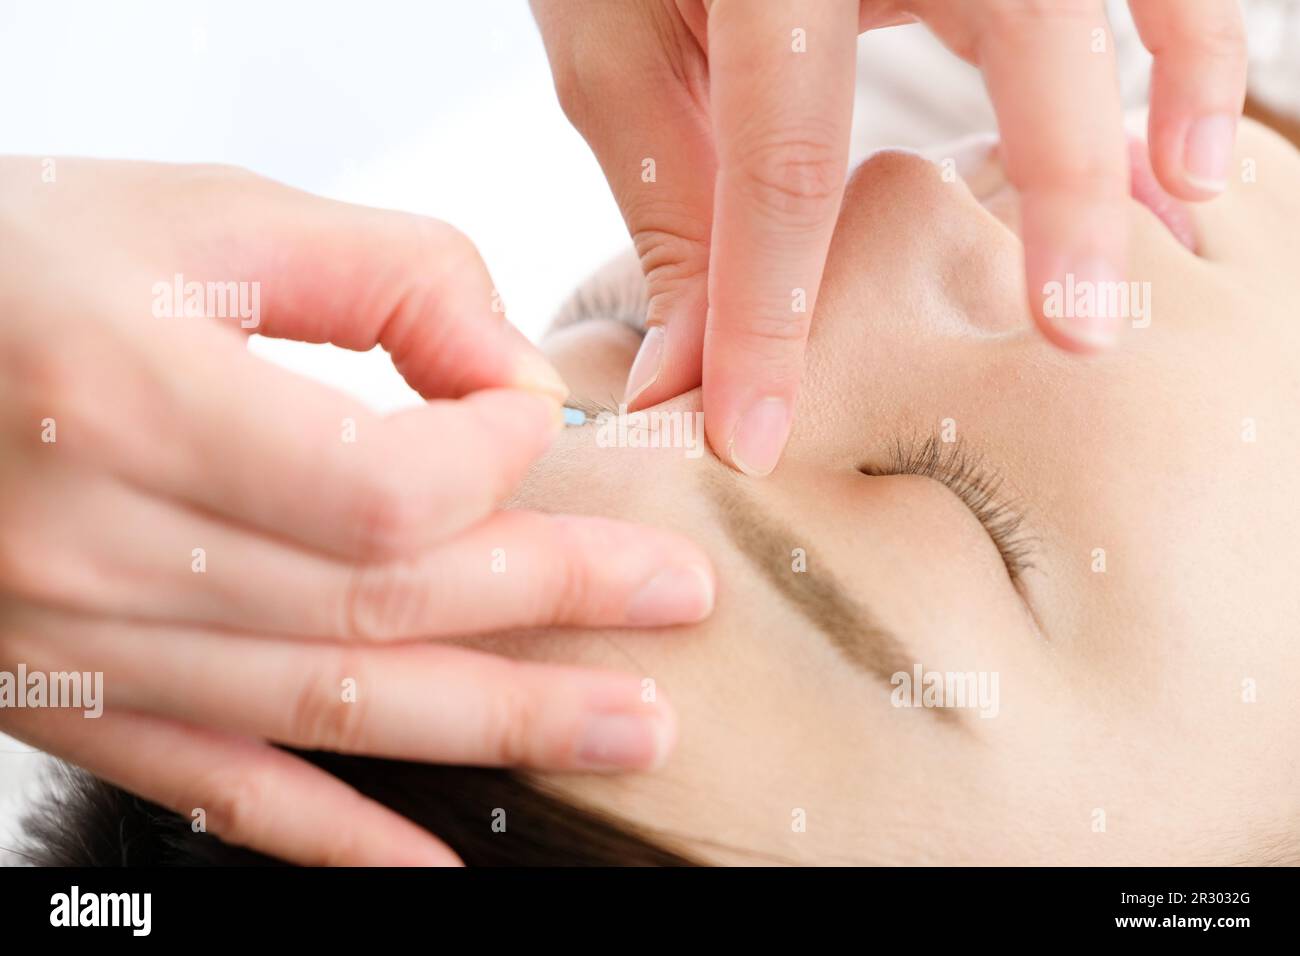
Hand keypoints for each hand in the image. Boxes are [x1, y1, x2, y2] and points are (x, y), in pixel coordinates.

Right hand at [0, 158, 713, 864]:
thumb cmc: (21, 262)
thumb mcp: (200, 213)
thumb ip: (386, 274)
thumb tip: (516, 379)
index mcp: (124, 397)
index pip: (383, 486)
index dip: (497, 463)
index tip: (542, 423)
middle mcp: (97, 545)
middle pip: (386, 602)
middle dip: (556, 603)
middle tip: (676, 602)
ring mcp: (79, 643)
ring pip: (332, 706)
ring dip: (499, 723)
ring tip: (631, 725)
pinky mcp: (68, 693)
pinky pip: (217, 786)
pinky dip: (333, 835)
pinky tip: (434, 864)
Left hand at [532, 0, 1246, 473]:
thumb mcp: (621, 56)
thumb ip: (673, 207)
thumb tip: (679, 383)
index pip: (781, 157)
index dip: (765, 312)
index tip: (757, 438)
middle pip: (1017, 35)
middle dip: (1052, 197)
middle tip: (1072, 339)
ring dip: (1158, 108)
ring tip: (1172, 240)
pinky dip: (1187, 48)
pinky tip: (1181, 160)